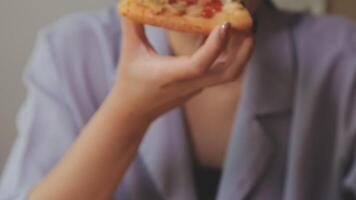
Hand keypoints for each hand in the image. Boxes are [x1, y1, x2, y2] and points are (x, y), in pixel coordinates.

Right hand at [113, 18, 253, 122]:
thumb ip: (133, 25)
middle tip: (247, 23)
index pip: (199, 65)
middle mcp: (189, 83)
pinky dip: (228, 52)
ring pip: (229, 72)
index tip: (225, 24)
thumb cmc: (131, 82)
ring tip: (243, 26)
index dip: (215, 46)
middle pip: (228, 73)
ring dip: (241, 51)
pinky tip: (223, 33)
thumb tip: (131, 3)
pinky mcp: (199, 86)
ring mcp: (197, 87)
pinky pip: (220, 69)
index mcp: (171, 76)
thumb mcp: (130, 51)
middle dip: (243, 49)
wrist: (134, 112)